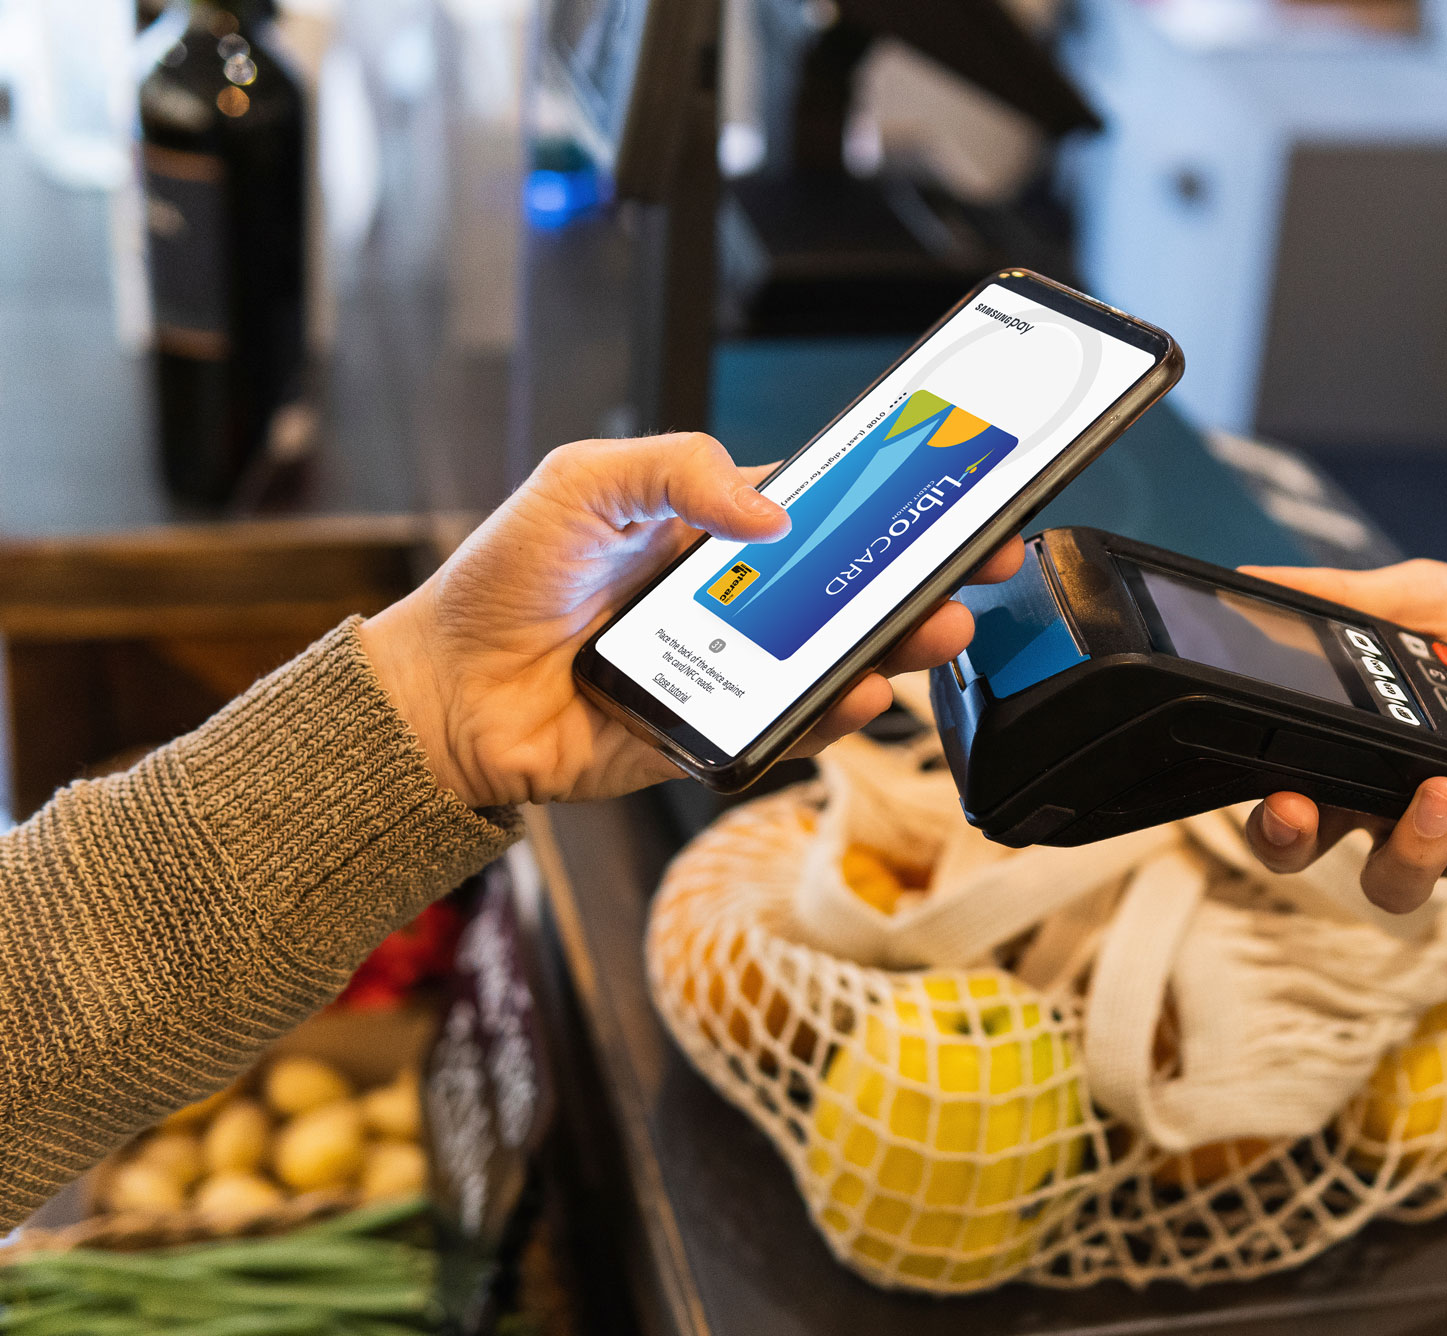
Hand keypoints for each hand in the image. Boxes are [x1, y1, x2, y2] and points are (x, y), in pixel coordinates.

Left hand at [360, 432, 1022, 805]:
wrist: (446, 692)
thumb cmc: (507, 578)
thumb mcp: (586, 482)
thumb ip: (677, 467)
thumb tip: (773, 509)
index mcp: (716, 532)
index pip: (826, 510)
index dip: (892, 502)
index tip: (953, 491)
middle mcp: (738, 603)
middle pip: (854, 590)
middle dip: (924, 578)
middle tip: (979, 566)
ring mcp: (735, 671)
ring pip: (840, 662)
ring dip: (901, 648)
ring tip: (937, 631)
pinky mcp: (718, 736)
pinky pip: (793, 731)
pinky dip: (835, 717)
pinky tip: (861, 694)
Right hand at [1237, 561, 1446, 927]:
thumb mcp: (1441, 601)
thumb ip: (1356, 594)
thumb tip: (1258, 573)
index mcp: (1352, 747)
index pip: (1280, 783)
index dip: (1262, 803)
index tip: (1271, 786)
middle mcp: (1383, 807)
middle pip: (1306, 853)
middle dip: (1290, 842)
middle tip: (1304, 809)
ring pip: (1396, 887)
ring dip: (1414, 845)